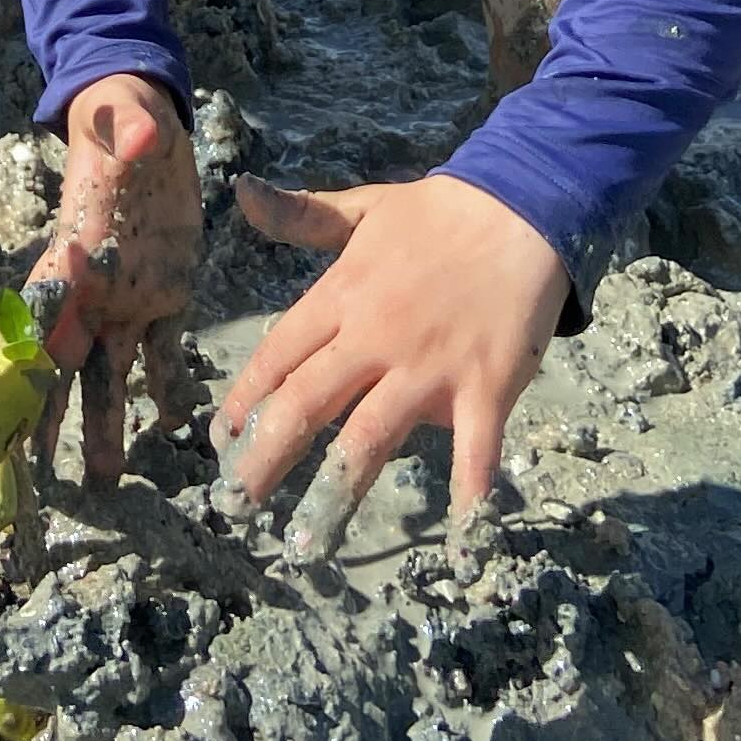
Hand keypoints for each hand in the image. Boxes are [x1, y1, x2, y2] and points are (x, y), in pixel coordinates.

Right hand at [27, 72, 203, 482]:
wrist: (148, 124)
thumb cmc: (122, 116)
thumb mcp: (124, 116)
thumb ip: (127, 129)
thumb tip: (136, 140)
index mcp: (74, 250)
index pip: (42, 313)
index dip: (24, 361)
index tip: (8, 409)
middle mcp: (94, 287)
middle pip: (66, 361)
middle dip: (50, 416)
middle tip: (38, 473)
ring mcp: (128, 297)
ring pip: (113, 371)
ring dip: (108, 421)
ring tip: (107, 475)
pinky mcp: (168, 294)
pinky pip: (165, 351)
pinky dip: (169, 388)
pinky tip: (176, 427)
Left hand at [220, 173, 567, 558]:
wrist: (522, 207)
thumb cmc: (439, 215)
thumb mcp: (362, 209)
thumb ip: (301, 214)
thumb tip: (241, 194)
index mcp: (342, 297)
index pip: (278, 356)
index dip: (243, 401)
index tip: (218, 443)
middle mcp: (375, 337)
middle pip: (305, 405)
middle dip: (263, 459)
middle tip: (232, 506)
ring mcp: (429, 367)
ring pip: (369, 440)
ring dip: (333, 496)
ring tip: (304, 546)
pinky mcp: (485, 387)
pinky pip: (474, 453)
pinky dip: (468, 499)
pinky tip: (459, 546)